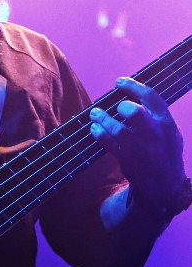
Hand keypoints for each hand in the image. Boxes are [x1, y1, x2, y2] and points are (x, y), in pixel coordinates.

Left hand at [89, 78, 185, 205]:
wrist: (164, 184)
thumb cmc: (166, 152)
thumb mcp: (171, 131)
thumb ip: (157, 115)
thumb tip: (137, 96)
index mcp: (166, 122)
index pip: (150, 97)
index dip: (132, 86)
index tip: (119, 82)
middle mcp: (153, 133)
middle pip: (135, 112)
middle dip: (122, 106)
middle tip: (115, 106)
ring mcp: (139, 147)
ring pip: (117, 129)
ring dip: (103, 119)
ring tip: (94, 114)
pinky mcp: (126, 159)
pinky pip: (109, 144)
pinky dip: (99, 134)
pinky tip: (94, 128)